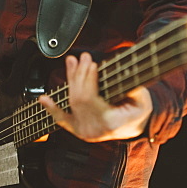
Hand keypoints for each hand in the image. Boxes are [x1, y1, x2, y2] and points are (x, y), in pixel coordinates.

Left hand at [38, 52, 152, 141]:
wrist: (134, 128)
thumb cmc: (138, 112)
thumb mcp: (143, 101)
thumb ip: (133, 89)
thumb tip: (123, 72)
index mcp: (109, 123)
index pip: (91, 98)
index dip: (89, 80)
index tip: (93, 64)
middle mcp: (94, 129)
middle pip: (79, 97)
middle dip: (81, 74)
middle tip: (85, 57)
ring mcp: (84, 130)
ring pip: (71, 101)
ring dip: (71, 79)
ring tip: (72, 61)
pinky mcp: (77, 128)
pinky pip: (62, 119)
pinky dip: (52, 109)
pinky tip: (43, 99)